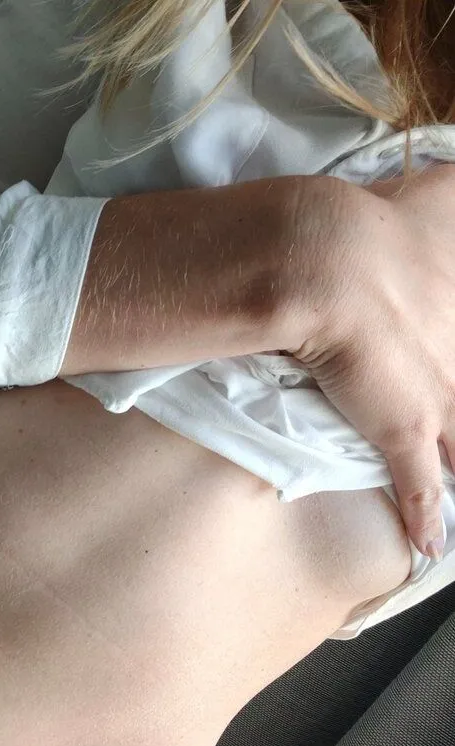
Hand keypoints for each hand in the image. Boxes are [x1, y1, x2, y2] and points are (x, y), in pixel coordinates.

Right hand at [281, 166, 454, 558]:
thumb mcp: (441, 194)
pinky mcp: (407, 429)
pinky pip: (422, 483)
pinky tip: (431, 543)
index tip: (446, 358)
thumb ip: (450, 193)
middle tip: (442, 416)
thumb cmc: (381, 224)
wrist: (330, 263)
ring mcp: (443, 396)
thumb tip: (452, 176)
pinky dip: (425, 517)